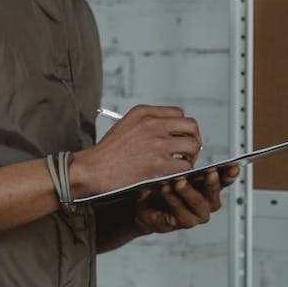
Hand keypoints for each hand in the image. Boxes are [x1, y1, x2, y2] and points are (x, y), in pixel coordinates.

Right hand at [70, 105, 201, 195]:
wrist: (93, 169)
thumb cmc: (108, 152)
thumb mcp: (126, 124)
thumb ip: (148, 122)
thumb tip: (172, 128)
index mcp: (144, 112)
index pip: (179, 113)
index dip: (183, 127)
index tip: (180, 138)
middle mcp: (152, 124)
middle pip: (191, 126)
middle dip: (194, 139)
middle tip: (188, 151)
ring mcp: (156, 144)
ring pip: (192, 145)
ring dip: (191, 156)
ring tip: (183, 163)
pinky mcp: (158, 164)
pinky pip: (184, 166)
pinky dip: (183, 171)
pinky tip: (175, 174)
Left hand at [132, 165, 240, 234]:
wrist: (147, 206)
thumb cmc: (166, 188)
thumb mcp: (178, 173)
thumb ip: (188, 169)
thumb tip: (190, 161)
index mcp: (211, 187)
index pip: (225, 180)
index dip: (230, 174)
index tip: (233, 166)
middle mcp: (208, 203)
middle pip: (214, 193)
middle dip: (211, 182)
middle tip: (209, 172)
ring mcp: (198, 215)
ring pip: (197, 202)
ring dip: (187, 190)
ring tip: (178, 181)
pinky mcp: (184, 223)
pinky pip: (180, 212)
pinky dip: (172, 199)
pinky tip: (166, 189)